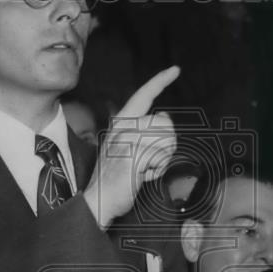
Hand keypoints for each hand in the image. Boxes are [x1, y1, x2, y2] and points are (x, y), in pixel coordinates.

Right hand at [83, 66, 179, 228]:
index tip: (174, 69)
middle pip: (164, 122)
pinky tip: (143, 176)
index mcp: (120, 123)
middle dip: (166, 144)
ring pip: (166, 138)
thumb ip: (142, 132)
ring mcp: (126, 142)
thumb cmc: (115, 179)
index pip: (143, 96)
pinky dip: (157, 170)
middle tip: (149, 161)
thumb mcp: (125, 148)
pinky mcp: (132, 157)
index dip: (160, 81)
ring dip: (162, 159)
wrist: (98, 202)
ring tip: (145, 168)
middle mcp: (122, 128)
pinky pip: (161, 155)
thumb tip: (164, 118)